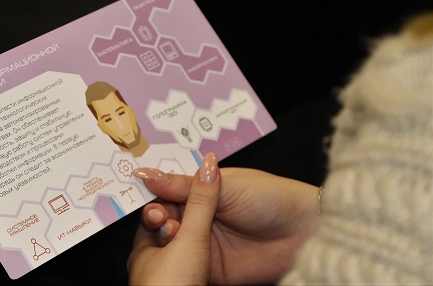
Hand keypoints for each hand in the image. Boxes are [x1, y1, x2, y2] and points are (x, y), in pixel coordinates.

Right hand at [128, 162, 319, 284]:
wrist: (304, 234)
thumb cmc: (270, 198)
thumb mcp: (225, 186)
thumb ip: (185, 185)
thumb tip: (147, 173)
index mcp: (201, 190)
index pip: (167, 190)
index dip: (152, 191)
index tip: (137, 191)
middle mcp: (199, 215)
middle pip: (165, 215)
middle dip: (155, 215)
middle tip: (156, 217)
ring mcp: (203, 241)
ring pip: (171, 240)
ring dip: (163, 236)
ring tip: (167, 232)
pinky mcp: (208, 267)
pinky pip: (185, 263)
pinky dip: (174, 260)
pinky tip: (170, 253)